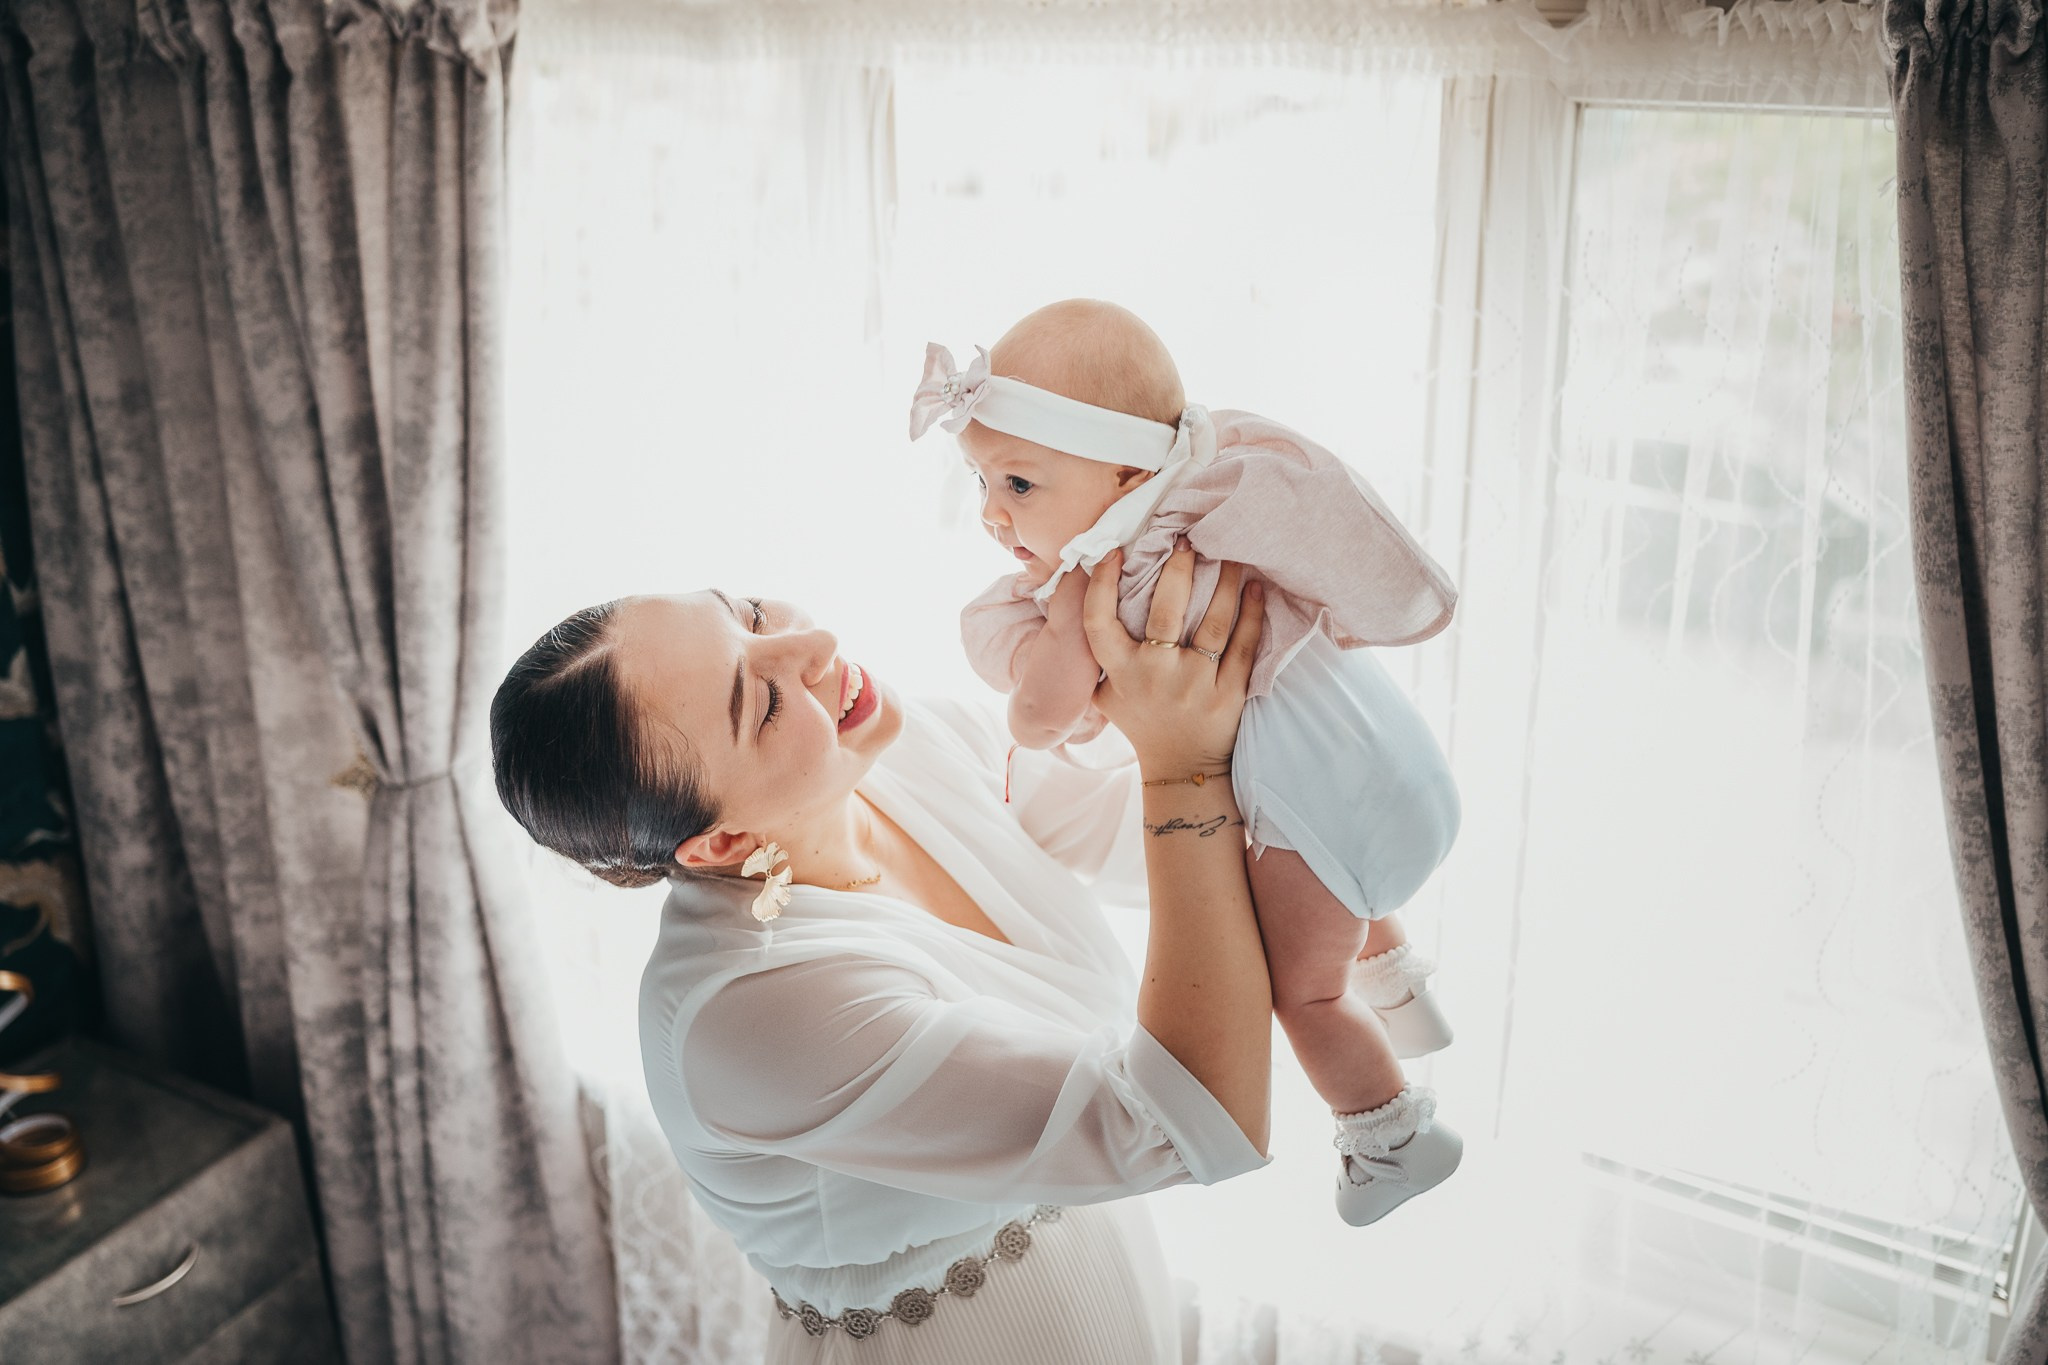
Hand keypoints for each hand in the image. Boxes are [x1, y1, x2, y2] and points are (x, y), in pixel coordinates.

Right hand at [1083, 543, 1264, 776]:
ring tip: (1229, 556)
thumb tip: (1089, 599)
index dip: (1103, 584)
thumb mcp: (1107, 694)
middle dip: (1178, 569)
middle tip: (1186, 541)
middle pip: (1165, 611)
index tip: (1113, 553)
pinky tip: (1255, 590)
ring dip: (1225, 583)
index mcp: (1120, 673)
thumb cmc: (1142, 721)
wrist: (1182, 769)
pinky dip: (1252, 614)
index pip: (1099, 622)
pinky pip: (1243, 645)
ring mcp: (1194, 685)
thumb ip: (1099, 657)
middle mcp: (1155, 676)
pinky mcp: (1229, 694)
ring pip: (1214, 622)